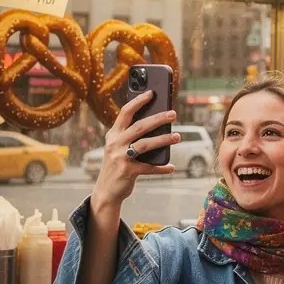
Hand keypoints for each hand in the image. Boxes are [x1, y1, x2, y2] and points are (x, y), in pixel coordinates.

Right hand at [90, 91, 179, 210]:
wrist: (106, 191)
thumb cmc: (117, 165)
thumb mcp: (118, 147)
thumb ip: (131, 136)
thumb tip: (157, 123)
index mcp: (113, 134)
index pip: (126, 113)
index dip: (139, 101)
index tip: (152, 93)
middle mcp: (115, 143)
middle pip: (139, 126)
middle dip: (158, 118)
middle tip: (173, 114)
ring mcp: (120, 157)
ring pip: (145, 144)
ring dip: (163, 139)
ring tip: (177, 136)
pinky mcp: (127, 171)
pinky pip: (149, 167)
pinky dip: (161, 167)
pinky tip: (171, 167)